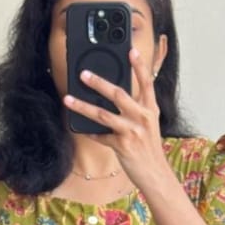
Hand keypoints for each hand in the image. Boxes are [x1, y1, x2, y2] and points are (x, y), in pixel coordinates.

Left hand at [63, 48, 174, 196]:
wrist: (155, 174)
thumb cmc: (149, 147)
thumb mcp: (149, 124)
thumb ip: (137, 108)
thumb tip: (115, 95)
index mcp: (150, 108)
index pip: (147, 82)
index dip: (139, 65)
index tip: (130, 50)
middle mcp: (142, 117)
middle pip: (119, 94)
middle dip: (99, 82)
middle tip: (83, 74)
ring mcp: (132, 131)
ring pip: (103, 114)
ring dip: (83, 106)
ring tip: (68, 99)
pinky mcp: (122, 145)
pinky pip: (100, 136)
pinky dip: (90, 132)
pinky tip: (79, 128)